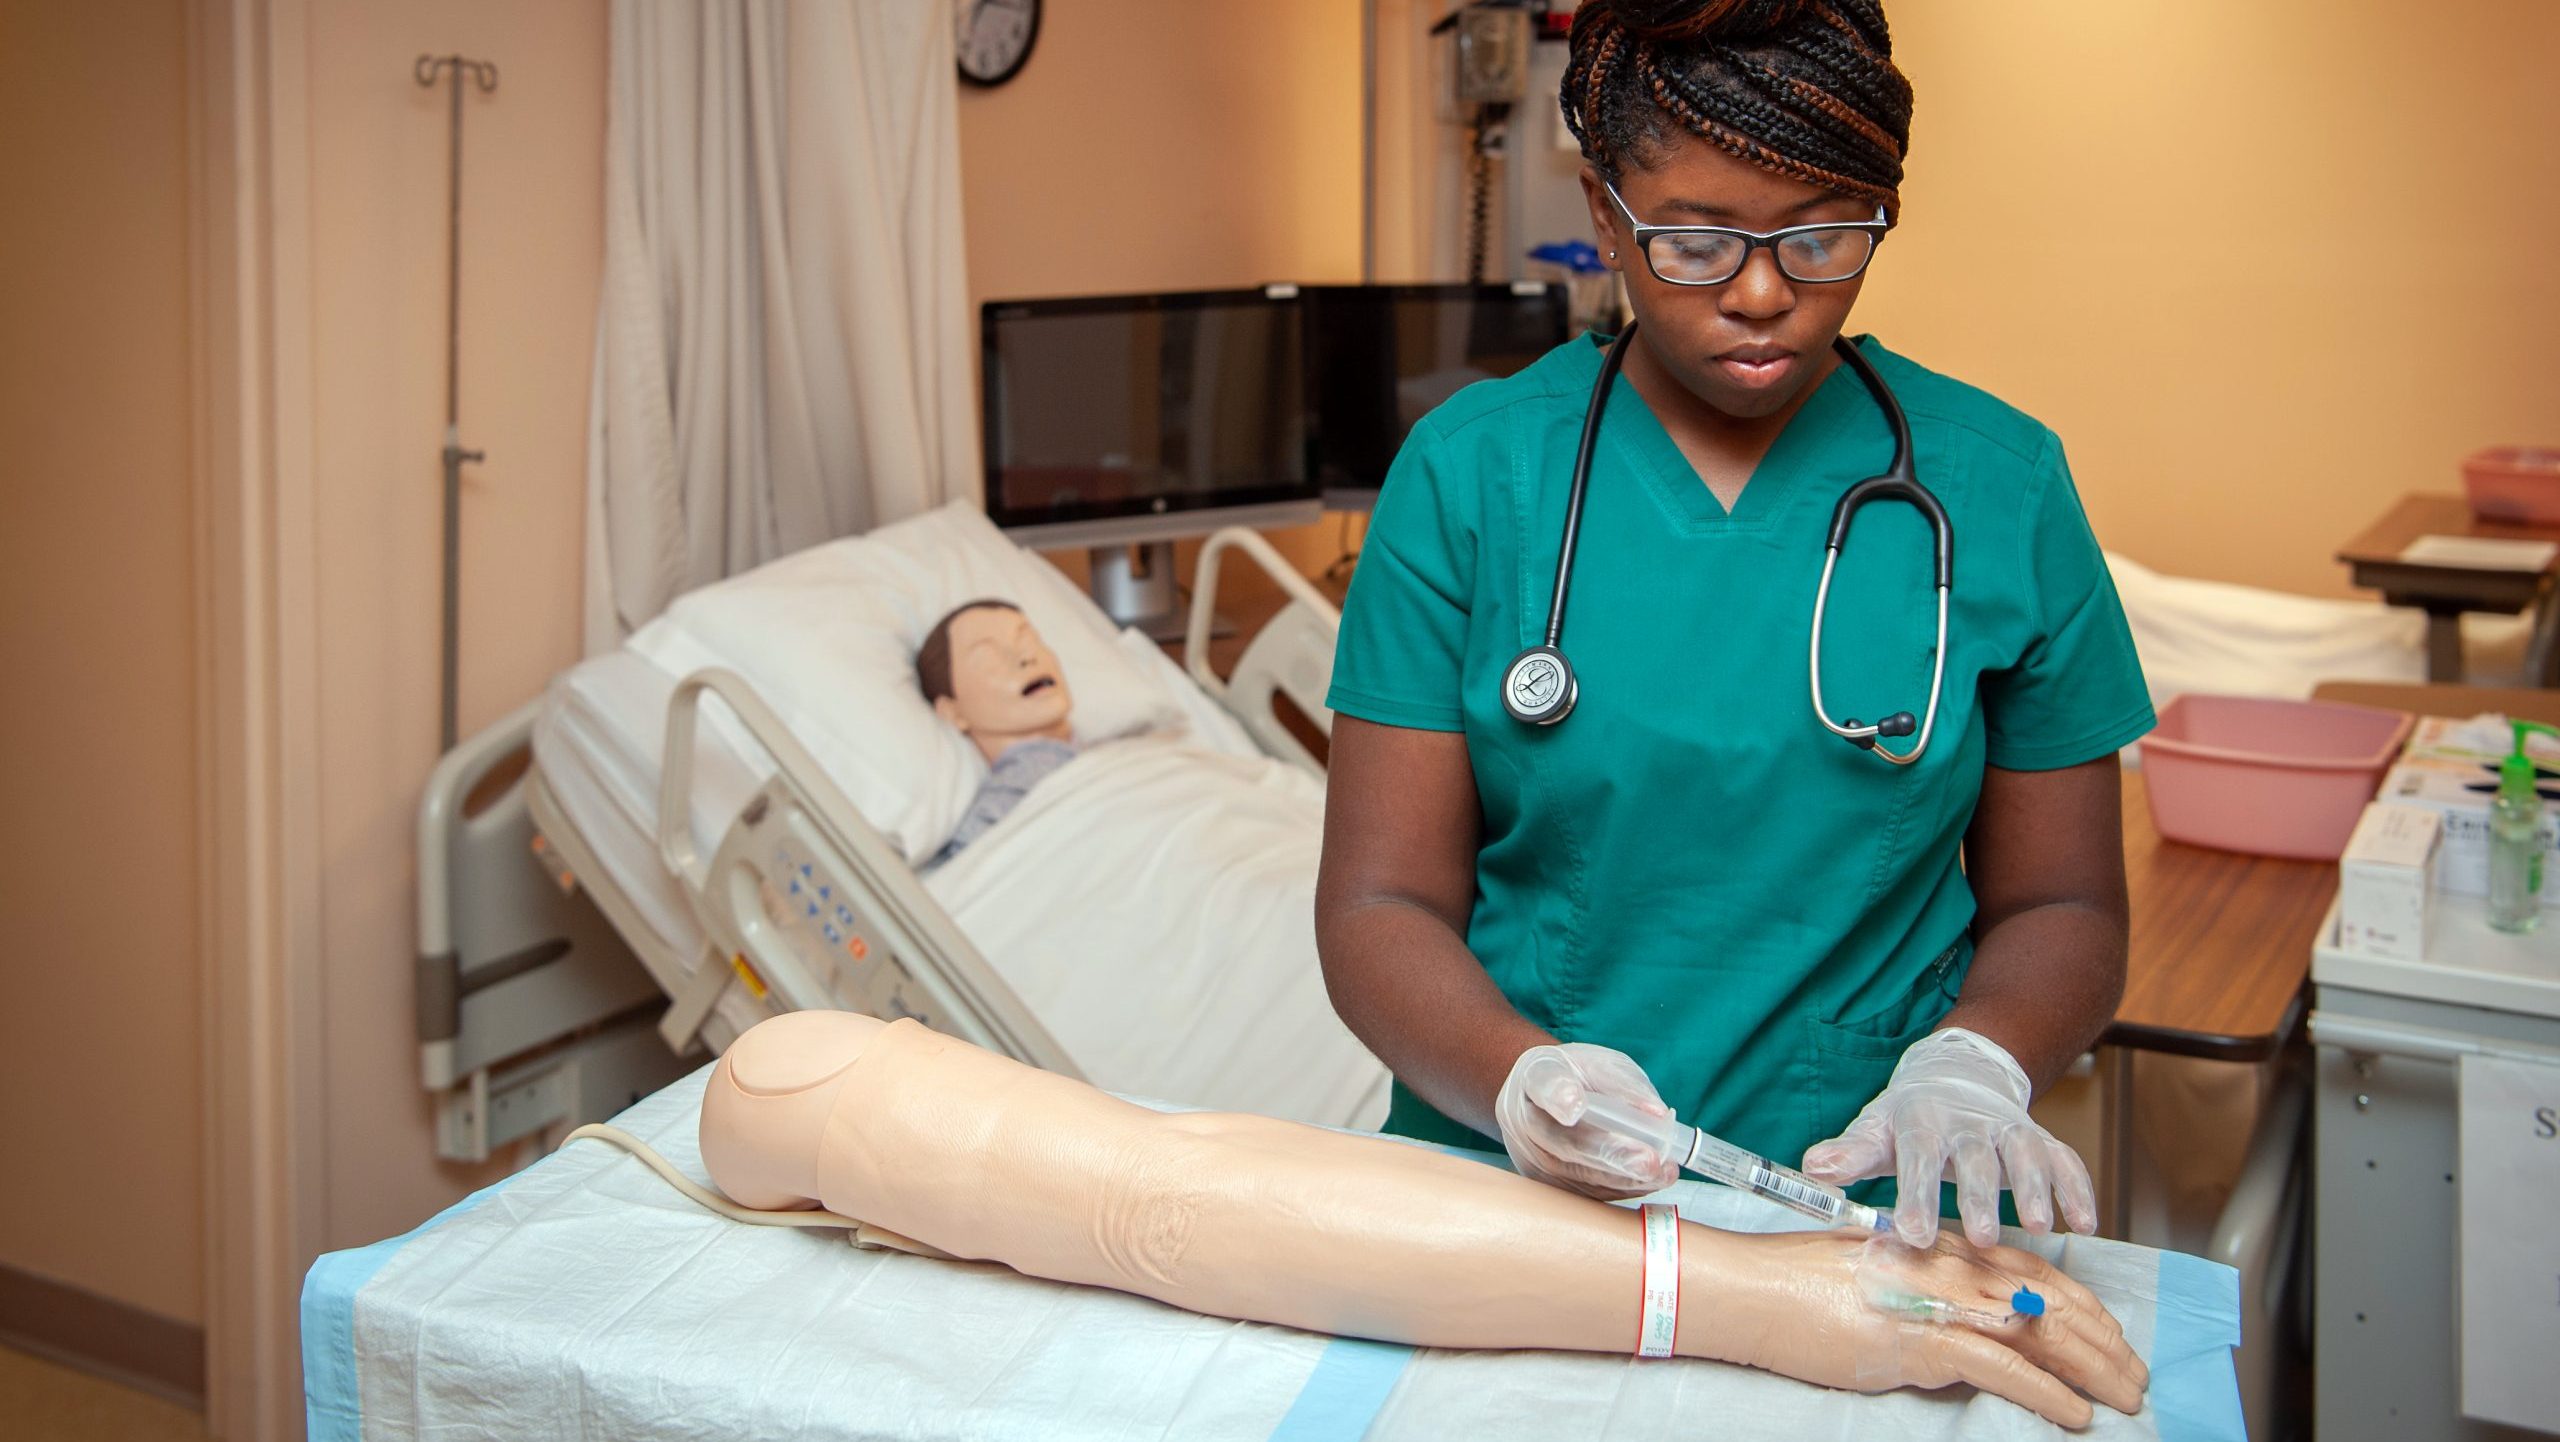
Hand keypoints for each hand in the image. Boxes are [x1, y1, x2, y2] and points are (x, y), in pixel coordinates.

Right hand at [1494, 1042, 1680, 1198]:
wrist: (1544, 1098)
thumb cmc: (1576, 1078)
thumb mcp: (1600, 1064)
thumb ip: (1624, 1085)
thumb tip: (1658, 1115)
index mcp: (1535, 1076)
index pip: (1543, 1085)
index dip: (1559, 1097)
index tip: (1576, 1106)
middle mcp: (1524, 1119)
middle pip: (1563, 1142)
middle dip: (1610, 1153)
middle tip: (1648, 1161)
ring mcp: (1531, 1157)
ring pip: (1575, 1174)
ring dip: (1622, 1177)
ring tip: (1660, 1172)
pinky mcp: (1546, 1184)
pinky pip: (1583, 1192)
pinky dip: (1619, 1187)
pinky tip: (1649, 1180)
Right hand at [1701, 1227, 2148, 1428]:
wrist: (1755, 1288)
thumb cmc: (1801, 1283)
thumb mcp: (1880, 1276)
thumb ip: (1929, 1293)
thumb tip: (1967, 1326)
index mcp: (1944, 1248)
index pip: (2037, 1272)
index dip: (2085, 1307)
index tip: (2113, 1336)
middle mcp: (1954, 1267)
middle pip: (2053, 1304)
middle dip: (2104, 1343)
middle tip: (2135, 1376)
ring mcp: (1941, 1303)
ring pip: (2042, 1336)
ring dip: (2094, 1371)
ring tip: (2124, 1398)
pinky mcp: (1923, 1342)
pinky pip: (2005, 1371)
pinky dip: (2048, 1394)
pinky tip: (2076, 1414)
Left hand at [1801, 1028, 2097, 1247]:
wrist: (1958, 1074)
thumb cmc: (1910, 1117)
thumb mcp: (1876, 1129)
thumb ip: (1849, 1153)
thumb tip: (1812, 1168)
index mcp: (1922, 1121)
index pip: (1917, 1157)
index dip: (1915, 1194)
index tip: (1911, 1234)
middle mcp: (1969, 1123)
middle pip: (1976, 1159)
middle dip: (1981, 1197)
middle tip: (1982, 1238)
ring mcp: (2009, 1130)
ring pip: (2027, 1153)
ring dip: (2036, 1188)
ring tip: (2039, 1226)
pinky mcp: (2041, 1140)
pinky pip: (2066, 1160)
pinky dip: (2078, 1188)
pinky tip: (2083, 1224)